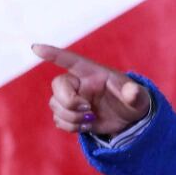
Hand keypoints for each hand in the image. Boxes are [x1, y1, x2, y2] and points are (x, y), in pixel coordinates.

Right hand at [32, 43, 149, 136]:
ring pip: (55, 104)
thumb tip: (131, 91)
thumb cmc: (134, 102)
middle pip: (58, 85)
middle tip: (88, 110)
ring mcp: (74, 99)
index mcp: (94, 73)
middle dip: (69, 101)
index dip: (53, 53)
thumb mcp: (140, 98)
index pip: (70, 60)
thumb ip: (135, 94)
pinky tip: (86, 127)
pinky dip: (70, 126)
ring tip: (91, 120)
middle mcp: (80, 83)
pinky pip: (58, 119)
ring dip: (71, 117)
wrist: (130, 121)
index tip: (36, 48)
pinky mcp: (71, 114)